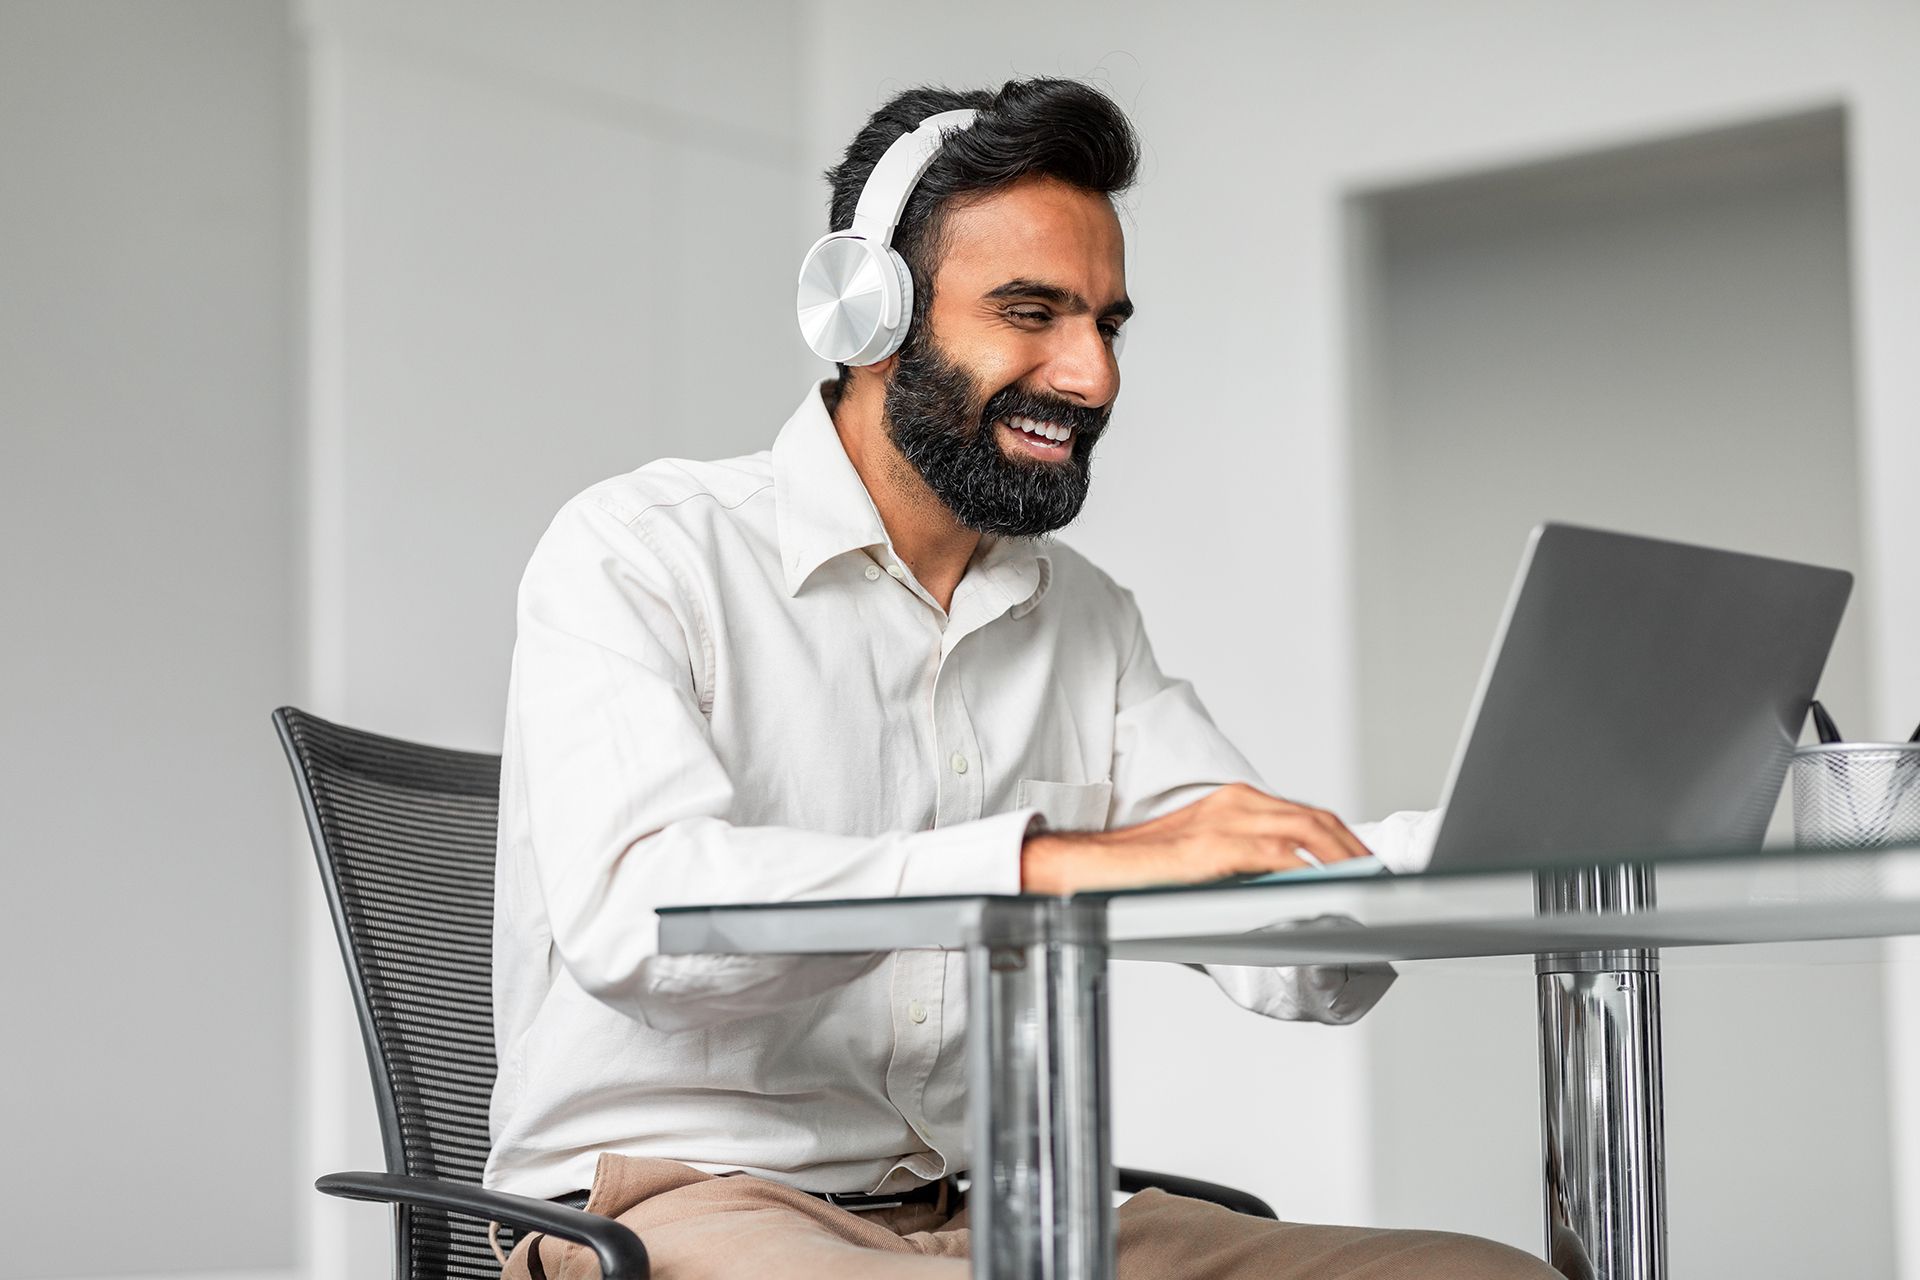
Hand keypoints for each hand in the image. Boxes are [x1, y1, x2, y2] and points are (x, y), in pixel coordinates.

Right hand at [1019, 783, 1373, 894]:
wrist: (1089, 871)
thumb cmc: (1143, 876)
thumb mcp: (1206, 864)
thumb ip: (1247, 868)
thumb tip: (1294, 897)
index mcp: (1234, 803)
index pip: (1306, 815)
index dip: (1344, 840)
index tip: (1368, 865)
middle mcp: (1234, 804)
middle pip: (1315, 819)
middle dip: (1355, 849)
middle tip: (1381, 879)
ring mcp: (1223, 822)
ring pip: (1305, 832)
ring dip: (1344, 859)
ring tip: (1367, 887)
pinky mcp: (1212, 848)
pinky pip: (1277, 855)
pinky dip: (1310, 871)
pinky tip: (1328, 890)